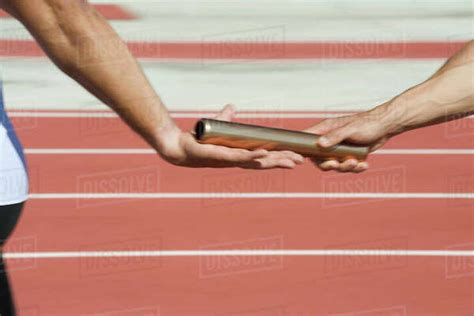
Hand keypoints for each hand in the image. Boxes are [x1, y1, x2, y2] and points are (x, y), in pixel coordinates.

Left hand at [157, 105, 304, 168]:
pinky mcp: (221, 156)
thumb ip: (226, 117)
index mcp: (240, 153)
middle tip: (301, 161)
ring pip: (257, 162)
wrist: (179, 147)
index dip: (280, 156)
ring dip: (274, 161)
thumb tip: (232, 107)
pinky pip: (240, 156)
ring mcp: (230, 159)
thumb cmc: (199, 140)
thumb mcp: (217, 126)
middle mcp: (237, 159)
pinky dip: (254, 156)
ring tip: (290, 161)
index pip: (264, 156)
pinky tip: (265, 155)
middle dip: (283, 161)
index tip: (296, 156)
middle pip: (265, 162)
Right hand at [305, 104, 397, 172]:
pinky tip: (364, 165)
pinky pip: (347, 166)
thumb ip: (335, 136)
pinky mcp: (350, 155)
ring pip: (335, 164)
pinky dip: (355, 168)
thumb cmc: (367, 123)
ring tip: (356, 163)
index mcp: (326, 130)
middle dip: (328, 164)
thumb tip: (320, 144)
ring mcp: (340, 148)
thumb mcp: (350, 129)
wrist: (386, 126)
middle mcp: (330, 140)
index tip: (302, 159)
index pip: (307, 140)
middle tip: (336, 164)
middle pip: (319, 158)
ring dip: (345, 167)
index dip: (302, 150)